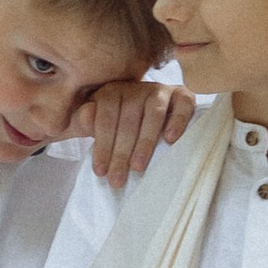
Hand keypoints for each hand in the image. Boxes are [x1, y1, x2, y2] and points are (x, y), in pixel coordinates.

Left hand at [80, 77, 196, 184]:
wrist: (144, 118)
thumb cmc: (116, 127)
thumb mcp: (92, 125)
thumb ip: (83, 121)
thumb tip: (86, 113)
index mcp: (111, 92)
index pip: (106, 118)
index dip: (102, 146)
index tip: (100, 171)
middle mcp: (136, 88)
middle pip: (128, 119)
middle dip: (120, 152)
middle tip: (117, 180)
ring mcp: (160, 90)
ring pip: (154, 112)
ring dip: (145, 141)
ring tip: (138, 167)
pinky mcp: (181, 95)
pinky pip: (183, 103)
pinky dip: (179, 120)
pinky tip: (171, 140)